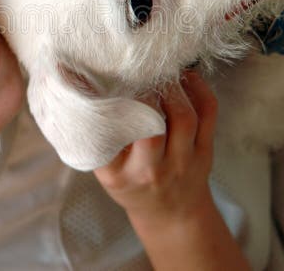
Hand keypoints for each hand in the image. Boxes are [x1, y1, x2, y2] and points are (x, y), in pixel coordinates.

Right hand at [93, 70, 217, 225]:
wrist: (171, 213)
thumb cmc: (130, 182)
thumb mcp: (105, 168)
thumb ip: (95, 133)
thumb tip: (75, 80)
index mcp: (117, 174)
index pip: (103, 137)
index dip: (94, 103)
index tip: (80, 73)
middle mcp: (150, 170)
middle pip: (150, 128)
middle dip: (143, 94)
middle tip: (133, 70)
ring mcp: (182, 162)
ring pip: (183, 117)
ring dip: (171, 87)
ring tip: (159, 71)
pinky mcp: (205, 151)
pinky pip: (208, 113)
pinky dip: (199, 89)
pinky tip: (185, 76)